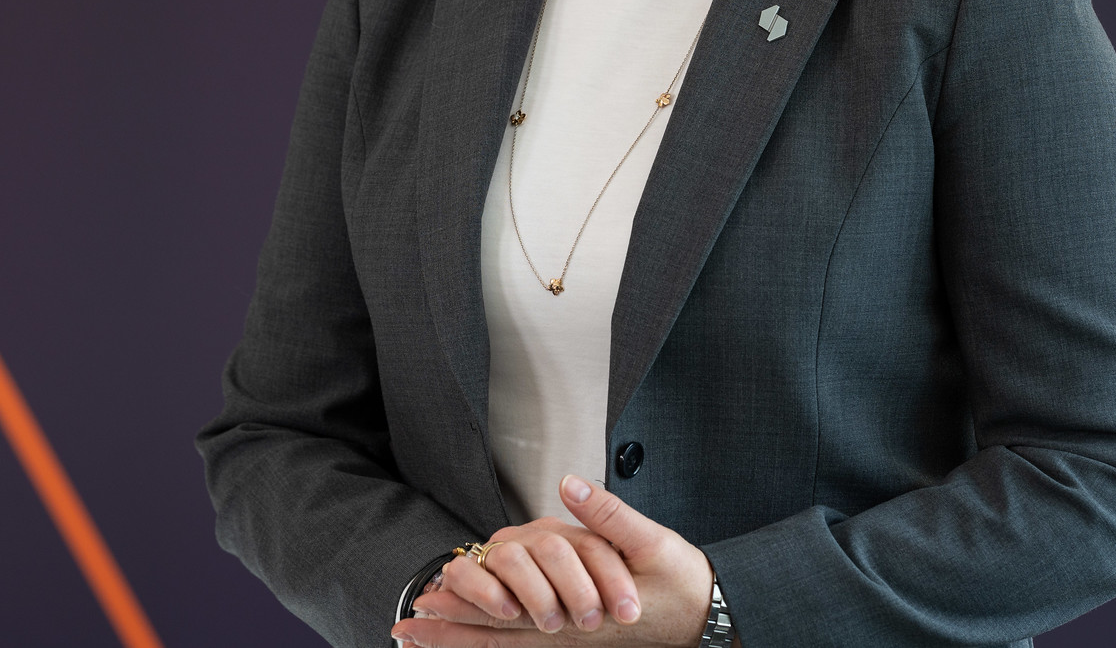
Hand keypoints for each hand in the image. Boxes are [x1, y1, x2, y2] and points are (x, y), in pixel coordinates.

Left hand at [394, 474, 720, 646]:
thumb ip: (607, 514)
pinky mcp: (584, 638)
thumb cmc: (684, 583)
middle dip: (449, 633)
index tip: (422, 603)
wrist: (712, 618)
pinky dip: (497, 644)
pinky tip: (480, 641)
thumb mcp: (651, 542)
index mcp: (576, 611)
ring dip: (465, 641)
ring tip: (424, 639)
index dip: (462, 608)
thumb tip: (568, 484)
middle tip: (402, 629)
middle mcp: (568, 632)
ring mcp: (574, 640)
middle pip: (497, 637)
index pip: (506, 612)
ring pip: (509, 646)